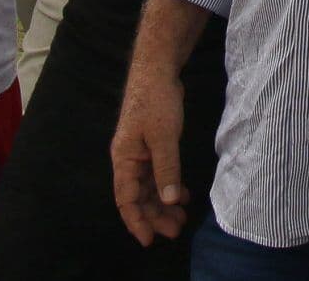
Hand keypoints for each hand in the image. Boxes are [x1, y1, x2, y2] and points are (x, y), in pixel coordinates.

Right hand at [112, 63, 188, 245]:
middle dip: (155, 216)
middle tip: (175, 230)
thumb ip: (167, 169)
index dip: (136, 221)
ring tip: (181, 217)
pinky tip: (183, 195)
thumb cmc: (156, 100)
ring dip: (163, 203)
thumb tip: (169, 200)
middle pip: (138, 196)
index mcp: (124, 158)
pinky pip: (158, 174)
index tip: (149, 240)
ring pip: (149, 187)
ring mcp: (140, 152)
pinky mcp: (152, 145)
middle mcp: (129, 159)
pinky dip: (169, 186)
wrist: (157, 69)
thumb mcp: (164, 137)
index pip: (126, 199)